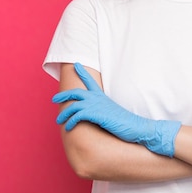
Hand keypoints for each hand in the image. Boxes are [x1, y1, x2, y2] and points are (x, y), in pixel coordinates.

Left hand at [52, 62, 180, 156]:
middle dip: (64, 94)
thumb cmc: (125, 123)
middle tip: (54, 99)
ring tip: (59, 121)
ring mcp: (98, 106)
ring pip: (74, 105)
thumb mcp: (112, 114)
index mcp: (102, 98)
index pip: (91, 81)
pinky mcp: (97, 115)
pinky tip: (68, 127)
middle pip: (77, 92)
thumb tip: (98, 114)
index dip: (83, 73)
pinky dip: (71, 121)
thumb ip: (104, 111)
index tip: (77, 65)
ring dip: (64, 113)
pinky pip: (78, 116)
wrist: (136, 128)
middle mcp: (98, 100)